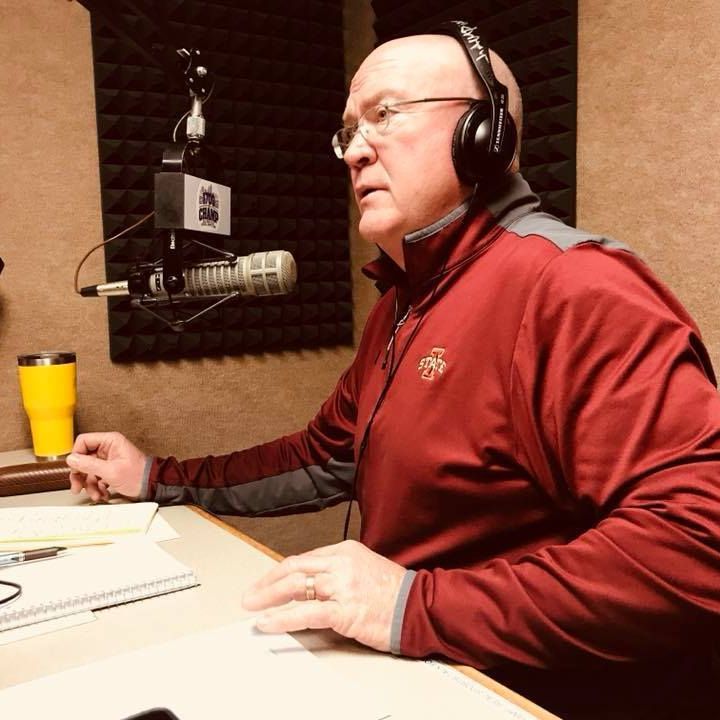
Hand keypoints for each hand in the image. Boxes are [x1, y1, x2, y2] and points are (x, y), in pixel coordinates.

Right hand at [66, 432, 147, 501]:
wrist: (152, 486)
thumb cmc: (138, 476)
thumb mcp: (111, 471)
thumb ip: (89, 465)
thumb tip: (72, 459)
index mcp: (110, 441)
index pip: (84, 441)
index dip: (76, 455)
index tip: (75, 469)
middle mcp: (108, 448)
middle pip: (84, 458)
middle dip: (81, 475)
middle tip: (77, 487)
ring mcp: (109, 459)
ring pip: (89, 470)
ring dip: (89, 485)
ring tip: (95, 495)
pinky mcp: (110, 470)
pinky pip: (96, 477)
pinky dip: (97, 487)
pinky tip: (102, 494)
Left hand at [242, 539, 406, 652]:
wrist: (419, 606)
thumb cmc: (394, 591)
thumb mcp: (363, 568)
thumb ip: (336, 572)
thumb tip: (307, 586)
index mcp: (345, 550)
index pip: (303, 558)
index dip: (279, 572)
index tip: (265, 583)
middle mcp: (341, 563)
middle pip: (294, 568)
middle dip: (267, 582)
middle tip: (250, 595)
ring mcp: (343, 586)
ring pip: (295, 586)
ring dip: (268, 598)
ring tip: (253, 608)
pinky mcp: (345, 610)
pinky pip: (306, 612)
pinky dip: (282, 618)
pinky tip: (268, 622)